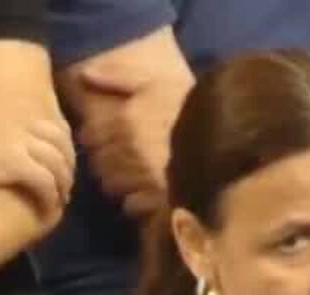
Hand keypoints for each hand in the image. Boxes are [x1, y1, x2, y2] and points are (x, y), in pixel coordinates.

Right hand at [0, 97, 75, 215]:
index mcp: (11, 105)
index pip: (52, 124)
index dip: (63, 145)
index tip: (62, 160)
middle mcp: (21, 119)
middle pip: (61, 143)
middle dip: (67, 165)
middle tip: (65, 184)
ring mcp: (20, 141)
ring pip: (58, 164)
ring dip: (62, 185)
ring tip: (59, 200)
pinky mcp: (15, 164)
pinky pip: (46, 183)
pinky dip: (50, 198)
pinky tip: (48, 209)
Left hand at [73, 67, 191, 216]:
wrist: (225, 138)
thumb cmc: (189, 106)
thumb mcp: (155, 82)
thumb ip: (118, 78)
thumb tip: (83, 74)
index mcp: (124, 121)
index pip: (89, 135)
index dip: (94, 136)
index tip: (100, 137)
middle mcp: (128, 150)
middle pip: (99, 162)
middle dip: (105, 160)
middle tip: (118, 158)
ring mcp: (141, 177)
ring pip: (110, 185)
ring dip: (117, 181)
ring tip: (130, 176)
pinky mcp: (156, 199)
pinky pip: (130, 205)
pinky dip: (134, 201)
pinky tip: (144, 193)